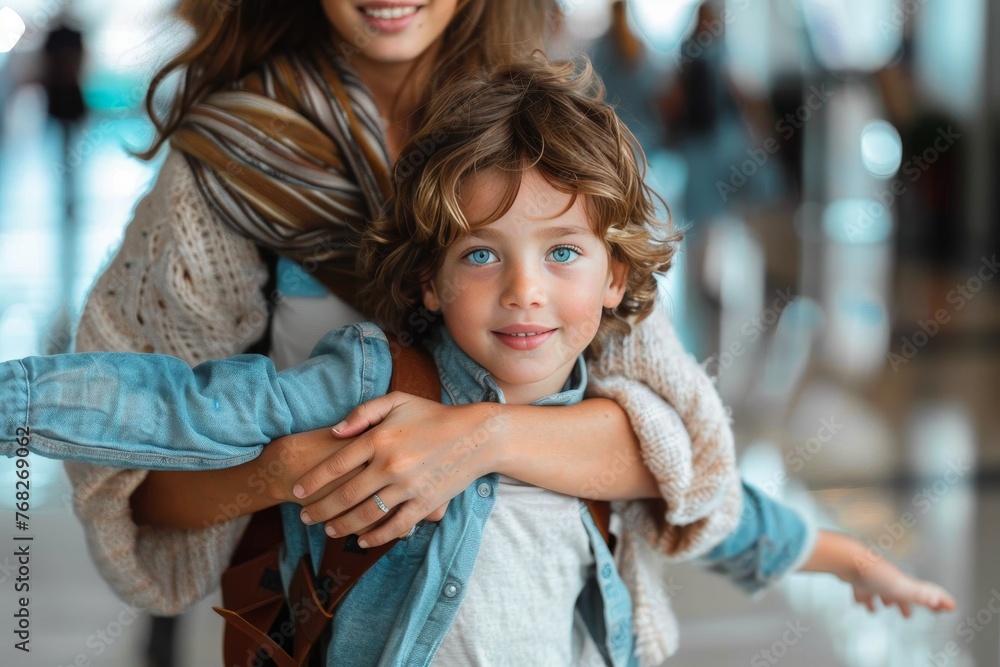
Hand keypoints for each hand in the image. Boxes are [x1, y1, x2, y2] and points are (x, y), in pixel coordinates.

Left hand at [291, 392, 507, 547]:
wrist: (476, 435)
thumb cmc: (434, 415)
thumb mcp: (397, 401)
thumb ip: (363, 413)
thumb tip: (334, 431)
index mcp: (380, 438)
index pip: (335, 464)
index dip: (312, 480)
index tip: (297, 492)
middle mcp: (390, 465)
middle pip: (344, 494)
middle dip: (320, 509)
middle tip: (304, 517)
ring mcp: (408, 487)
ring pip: (365, 515)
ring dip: (341, 526)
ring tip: (328, 531)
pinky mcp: (424, 504)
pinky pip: (394, 527)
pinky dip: (375, 538)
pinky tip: (362, 542)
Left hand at [843, 554, 955, 616]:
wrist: (846, 556)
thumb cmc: (874, 572)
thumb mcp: (903, 587)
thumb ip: (925, 596)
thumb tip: (951, 605)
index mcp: (900, 582)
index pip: (921, 594)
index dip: (934, 601)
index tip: (944, 608)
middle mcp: (887, 578)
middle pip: (897, 594)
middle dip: (902, 604)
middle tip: (906, 616)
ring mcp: (870, 578)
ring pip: (877, 591)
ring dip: (880, 600)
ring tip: (878, 608)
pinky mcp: (853, 578)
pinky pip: (858, 590)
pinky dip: (860, 597)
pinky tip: (858, 603)